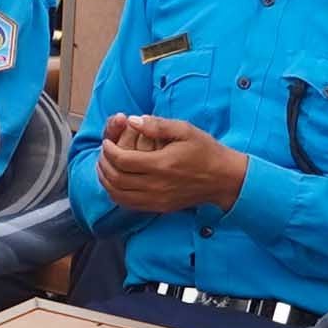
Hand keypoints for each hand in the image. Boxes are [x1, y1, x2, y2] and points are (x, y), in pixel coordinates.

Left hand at [94, 114, 244, 215]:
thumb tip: (132, 120)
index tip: (107, 142)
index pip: (122, 160)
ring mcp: (157, 200)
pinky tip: (116, 182)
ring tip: (105, 166)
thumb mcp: (185, 130)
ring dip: (106, 180)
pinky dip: (116, 194)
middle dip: (103, 164)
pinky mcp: (159, 207)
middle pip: (116, 179)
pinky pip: (128, 204)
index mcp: (162, 164)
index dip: (108, 150)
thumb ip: (157, 125)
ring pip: (118, 195)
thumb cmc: (205, 151)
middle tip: (103, 153)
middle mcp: (156, 185)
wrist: (224, 179)